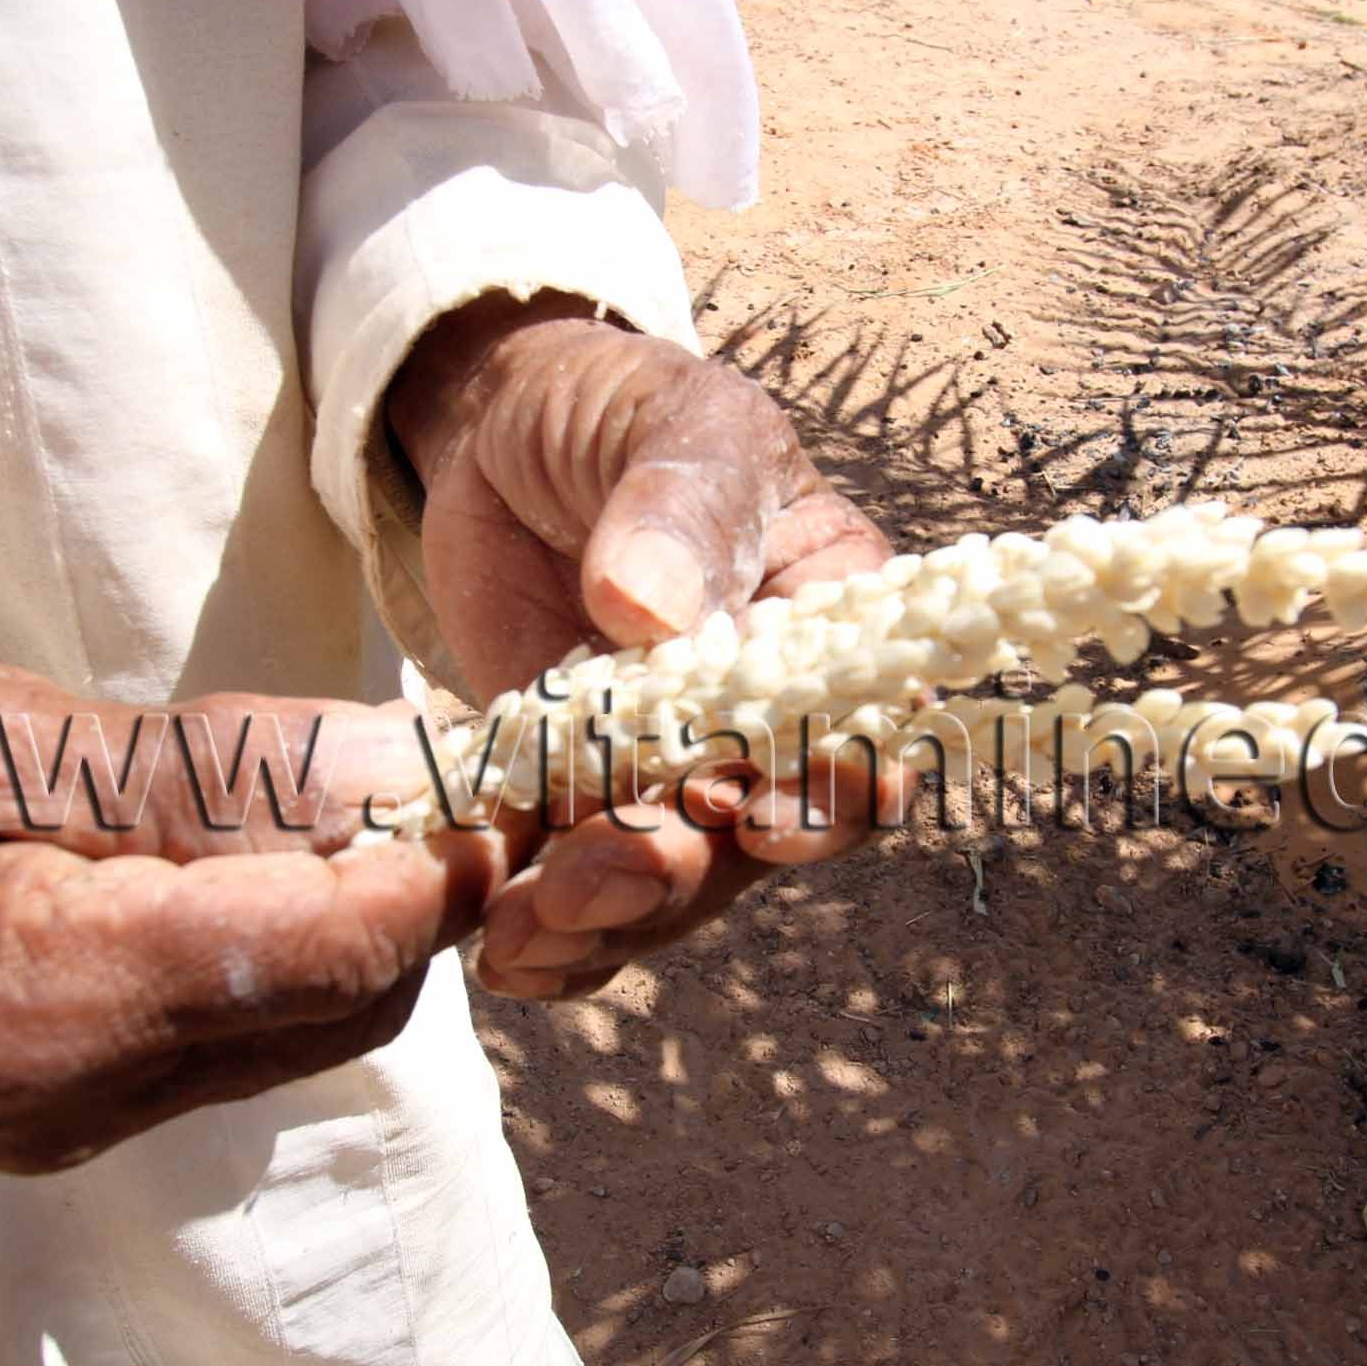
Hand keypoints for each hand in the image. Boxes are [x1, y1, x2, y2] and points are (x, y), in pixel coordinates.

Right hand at [0, 651, 540, 1171]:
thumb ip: (205, 768)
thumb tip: (399, 762)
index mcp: (35, 1001)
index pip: (330, 955)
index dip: (433, 860)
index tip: (475, 766)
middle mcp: (67, 1098)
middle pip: (347, 1006)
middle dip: (405, 884)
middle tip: (401, 756)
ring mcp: (67, 1122)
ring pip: (308, 1025)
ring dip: (348, 909)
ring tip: (310, 784)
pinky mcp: (67, 1110)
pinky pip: (237, 1033)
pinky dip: (278, 941)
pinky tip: (234, 850)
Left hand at [386, 295, 906, 997]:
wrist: (498, 434)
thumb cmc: (618, 409)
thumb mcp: (667, 423)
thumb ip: (675, 508)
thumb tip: (654, 608)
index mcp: (833, 631)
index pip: (868, 738)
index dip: (830, 798)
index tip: (758, 820)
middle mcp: (769, 722)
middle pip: (761, 840)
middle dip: (686, 874)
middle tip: (594, 876)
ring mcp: (672, 771)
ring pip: (670, 884)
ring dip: (607, 919)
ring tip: (524, 931)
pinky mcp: (577, 799)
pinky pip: (580, 891)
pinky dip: (548, 937)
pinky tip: (500, 957)